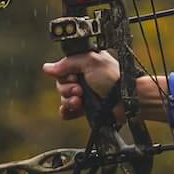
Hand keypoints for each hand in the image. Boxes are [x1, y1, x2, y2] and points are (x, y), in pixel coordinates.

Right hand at [43, 52, 168, 121]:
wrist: (126, 101)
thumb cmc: (114, 79)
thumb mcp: (91, 61)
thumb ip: (68, 62)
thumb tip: (47, 68)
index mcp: (84, 64)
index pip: (62, 69)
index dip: (65, 74)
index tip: (74, 77)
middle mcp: (83, 79)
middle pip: (60, 84)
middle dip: (67, 88)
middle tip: (80, 90)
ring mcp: (84, 95)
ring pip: (63, 98)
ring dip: (69, 100)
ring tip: (80, 101)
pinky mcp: (85, 109)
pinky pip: (67, 111)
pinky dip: (67, 111)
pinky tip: (74, 109)